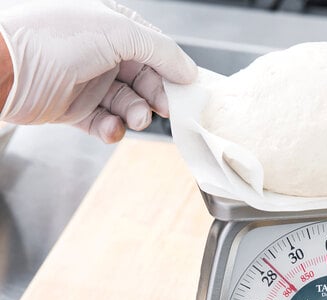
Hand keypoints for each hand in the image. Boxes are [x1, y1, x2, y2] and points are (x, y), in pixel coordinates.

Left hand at [0, 0, 196, 142]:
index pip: (153, 48)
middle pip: (144, 79)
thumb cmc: (50, 39)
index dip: (172, 69)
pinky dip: (112, 129)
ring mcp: (87, 80)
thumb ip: (160, 50)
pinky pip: (104, 123)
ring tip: (133, 119)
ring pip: (127, 104)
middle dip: (155, 96)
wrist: (1, 67)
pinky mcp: (74, 109)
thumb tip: (188, 70)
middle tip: (163, 109)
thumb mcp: (116, 31)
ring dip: (135, 114)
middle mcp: (99, 51)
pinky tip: (111, 129)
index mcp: (109, 24)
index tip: (187, 90)